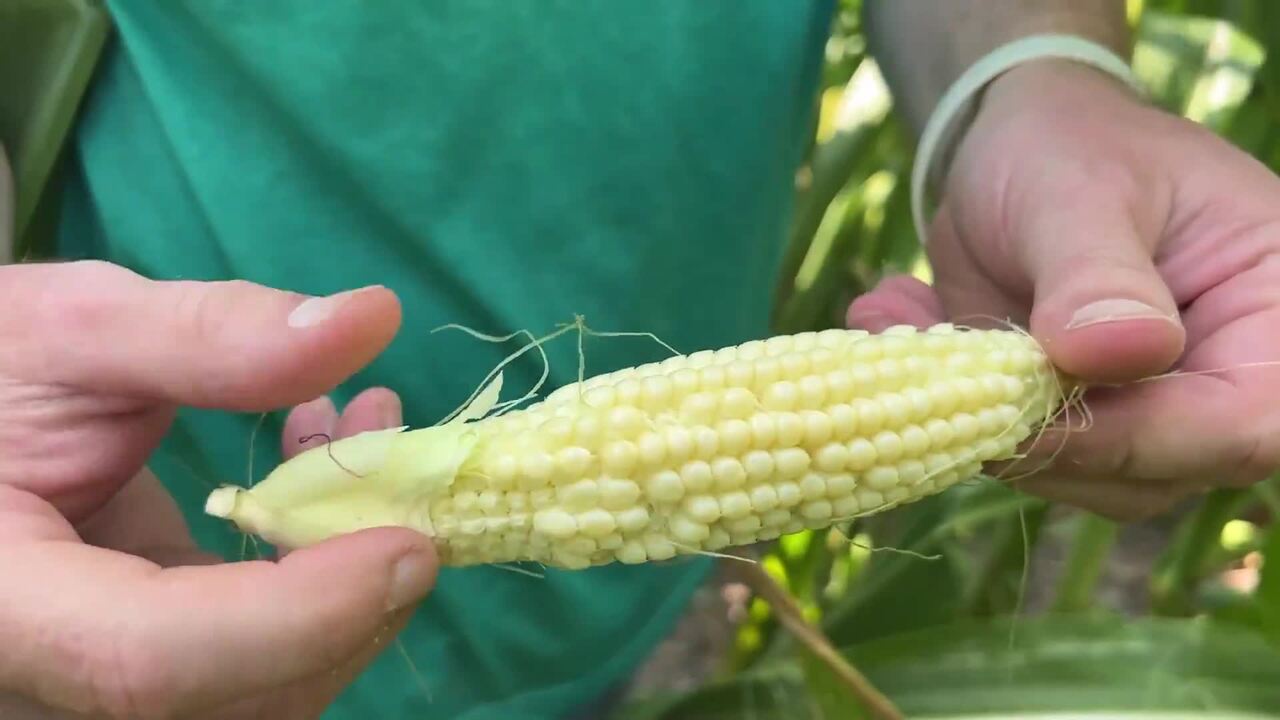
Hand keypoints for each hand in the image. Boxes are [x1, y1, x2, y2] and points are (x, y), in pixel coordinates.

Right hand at [0, 260, 436, 718]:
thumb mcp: (71, 330)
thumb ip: (208, 333)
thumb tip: (373, 317)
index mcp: (2, 610)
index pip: (150, 659)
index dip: (298, 617)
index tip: (410, 545)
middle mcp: (46, 683)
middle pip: (233, 697)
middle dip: (352, 592)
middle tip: (399, 458)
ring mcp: (101, 689)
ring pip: (264, 691)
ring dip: (350, 572)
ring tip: (366, 430)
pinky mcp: (150, 663)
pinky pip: (258, 655)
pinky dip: (320, 572)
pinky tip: (326, 467)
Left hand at [847, 59, 1279, 519]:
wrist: (1014, 148)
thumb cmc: (1066, 146)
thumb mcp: (1077, 190)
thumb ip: (1099, 275)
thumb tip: (1125, 354)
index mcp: (1273, 307)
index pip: (1244, 422)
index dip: (1141, 440)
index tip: (1031, 417)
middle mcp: (1225, 372)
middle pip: (1159, 469)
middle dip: (1040, 442)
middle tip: (940, 367)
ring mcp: (1150, 406)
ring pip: (1083, 479)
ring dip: (978, 424)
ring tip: (897, 320)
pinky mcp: (1079, 421)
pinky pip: (1022, 453)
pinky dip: (947, 409)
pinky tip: (894, 323)